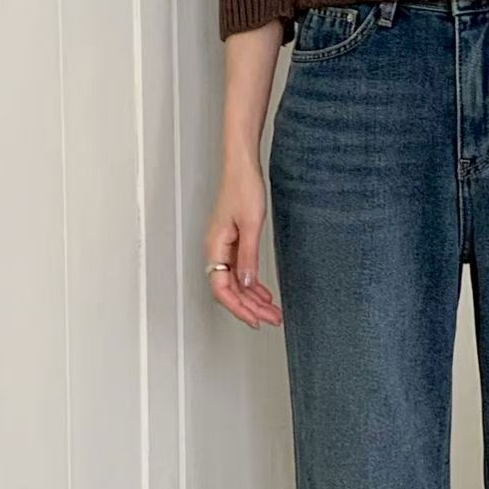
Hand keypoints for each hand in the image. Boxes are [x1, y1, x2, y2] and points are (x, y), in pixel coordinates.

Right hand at [204, 160, 281, 327]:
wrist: (243, 167)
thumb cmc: (242, 187)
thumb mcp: (250, 225)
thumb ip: (249, 257)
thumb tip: (248, 284)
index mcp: (215, 247)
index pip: (222, 289)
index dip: (238, 308)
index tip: (254, 320)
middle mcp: (216, 251)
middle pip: (230, 290)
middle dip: (251, 308)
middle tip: (272, 319)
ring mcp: (224, 249)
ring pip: (237, 284)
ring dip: (254, 300)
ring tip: (272, 312)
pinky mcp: (233, 244)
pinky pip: (241, 273)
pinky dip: (253, 286)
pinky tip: (265, 295)